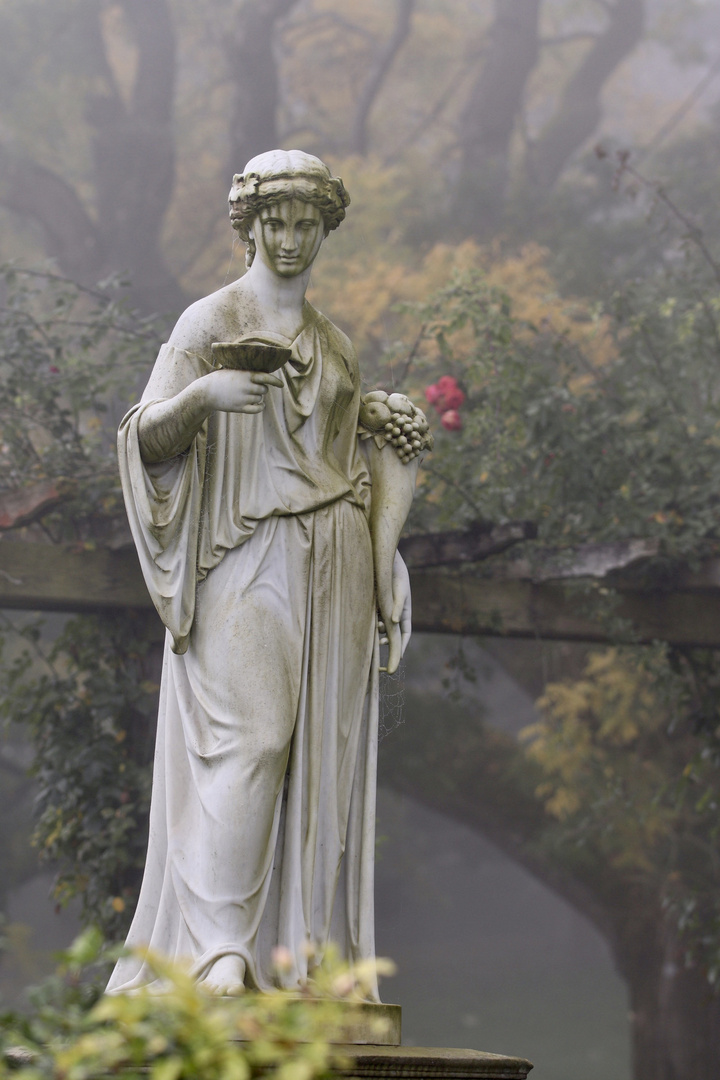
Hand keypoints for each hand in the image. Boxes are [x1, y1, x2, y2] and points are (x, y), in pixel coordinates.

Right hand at [201, 369, 283, 413]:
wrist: (206, 391)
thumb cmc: (219, 379)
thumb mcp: (233, 371)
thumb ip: (246, 373)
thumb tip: (261, 374)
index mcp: (245, 375)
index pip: (266, 377)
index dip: (275, 381)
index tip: (281, 385)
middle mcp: (246, 386)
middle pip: (264, 390)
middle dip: (262, 389)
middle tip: (254, 388)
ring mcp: (243, 398)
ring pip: (260, 398)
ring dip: (259, 397)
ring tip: (249, 395)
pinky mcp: (240, 408)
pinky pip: (257, 409)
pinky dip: (260, 407)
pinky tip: (260, 405)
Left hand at [379, 551, 410, 674]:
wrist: (387, 564)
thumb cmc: (397, 577)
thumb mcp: (400, 592)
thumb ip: (397, 606)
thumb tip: (393, 621)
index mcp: (406, 614)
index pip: (406, 636)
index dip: (401, 648)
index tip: (397, 659)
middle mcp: (396, 615)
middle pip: (393, 635)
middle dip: (388, 644)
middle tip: (380, 648)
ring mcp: (387, 611)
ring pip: (383, 628)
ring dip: (379, 633)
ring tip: (374, 633)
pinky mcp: (377, 606)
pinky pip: (375, 620)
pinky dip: (372, 625)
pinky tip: (366, 625)